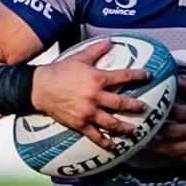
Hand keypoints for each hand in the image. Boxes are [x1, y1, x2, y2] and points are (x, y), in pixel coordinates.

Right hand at [30, 40, 150, 148]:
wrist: (38, 87)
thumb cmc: (59, 71)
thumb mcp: (79, 57)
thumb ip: (96, 50)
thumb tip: (110, 39)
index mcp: (97, 78)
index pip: (124, 77)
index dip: (138, 76)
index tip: (148, 76)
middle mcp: (94, 96)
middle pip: (121, 103)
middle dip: (135, 106)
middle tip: (145, 108)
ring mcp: (87, 111)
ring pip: (111, 122)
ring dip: (125, 128)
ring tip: (135, 131)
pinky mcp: (78, 123)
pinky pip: (94, 134)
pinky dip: (104, 141)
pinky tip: (112, 146)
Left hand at [144, 77, 185, 162]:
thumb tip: (171, 76)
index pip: (172, 113)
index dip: (158, 111)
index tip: (147, 110)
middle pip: (168, 132)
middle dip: (153, 130)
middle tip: (140, 127)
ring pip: (171, 148)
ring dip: (156, 146)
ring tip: (144, 141)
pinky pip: (180, 157)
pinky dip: (169, 153)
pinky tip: (162, 149)